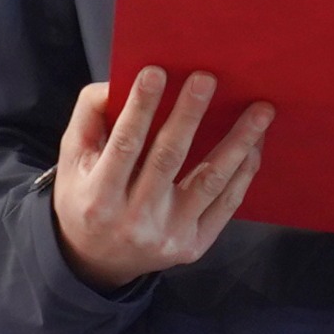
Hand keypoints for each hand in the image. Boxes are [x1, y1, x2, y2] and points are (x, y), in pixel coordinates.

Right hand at [52, 67, 271, 290]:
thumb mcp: (72, 160)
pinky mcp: (193, 246)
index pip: (124, 145)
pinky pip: (226, 205)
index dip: (140, 108)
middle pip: (168, 159)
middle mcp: (134, 220)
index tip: (157, 71)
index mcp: (98, 196)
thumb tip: (120, 81)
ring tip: (261, 110)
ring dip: (238, 142)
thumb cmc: (86, 197)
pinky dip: (243, 172)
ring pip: (209, 182)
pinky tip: (254, 144)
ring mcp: (168, 235)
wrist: (97, 262)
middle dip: (189, 116)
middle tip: (207, 79)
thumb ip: (90, 117)